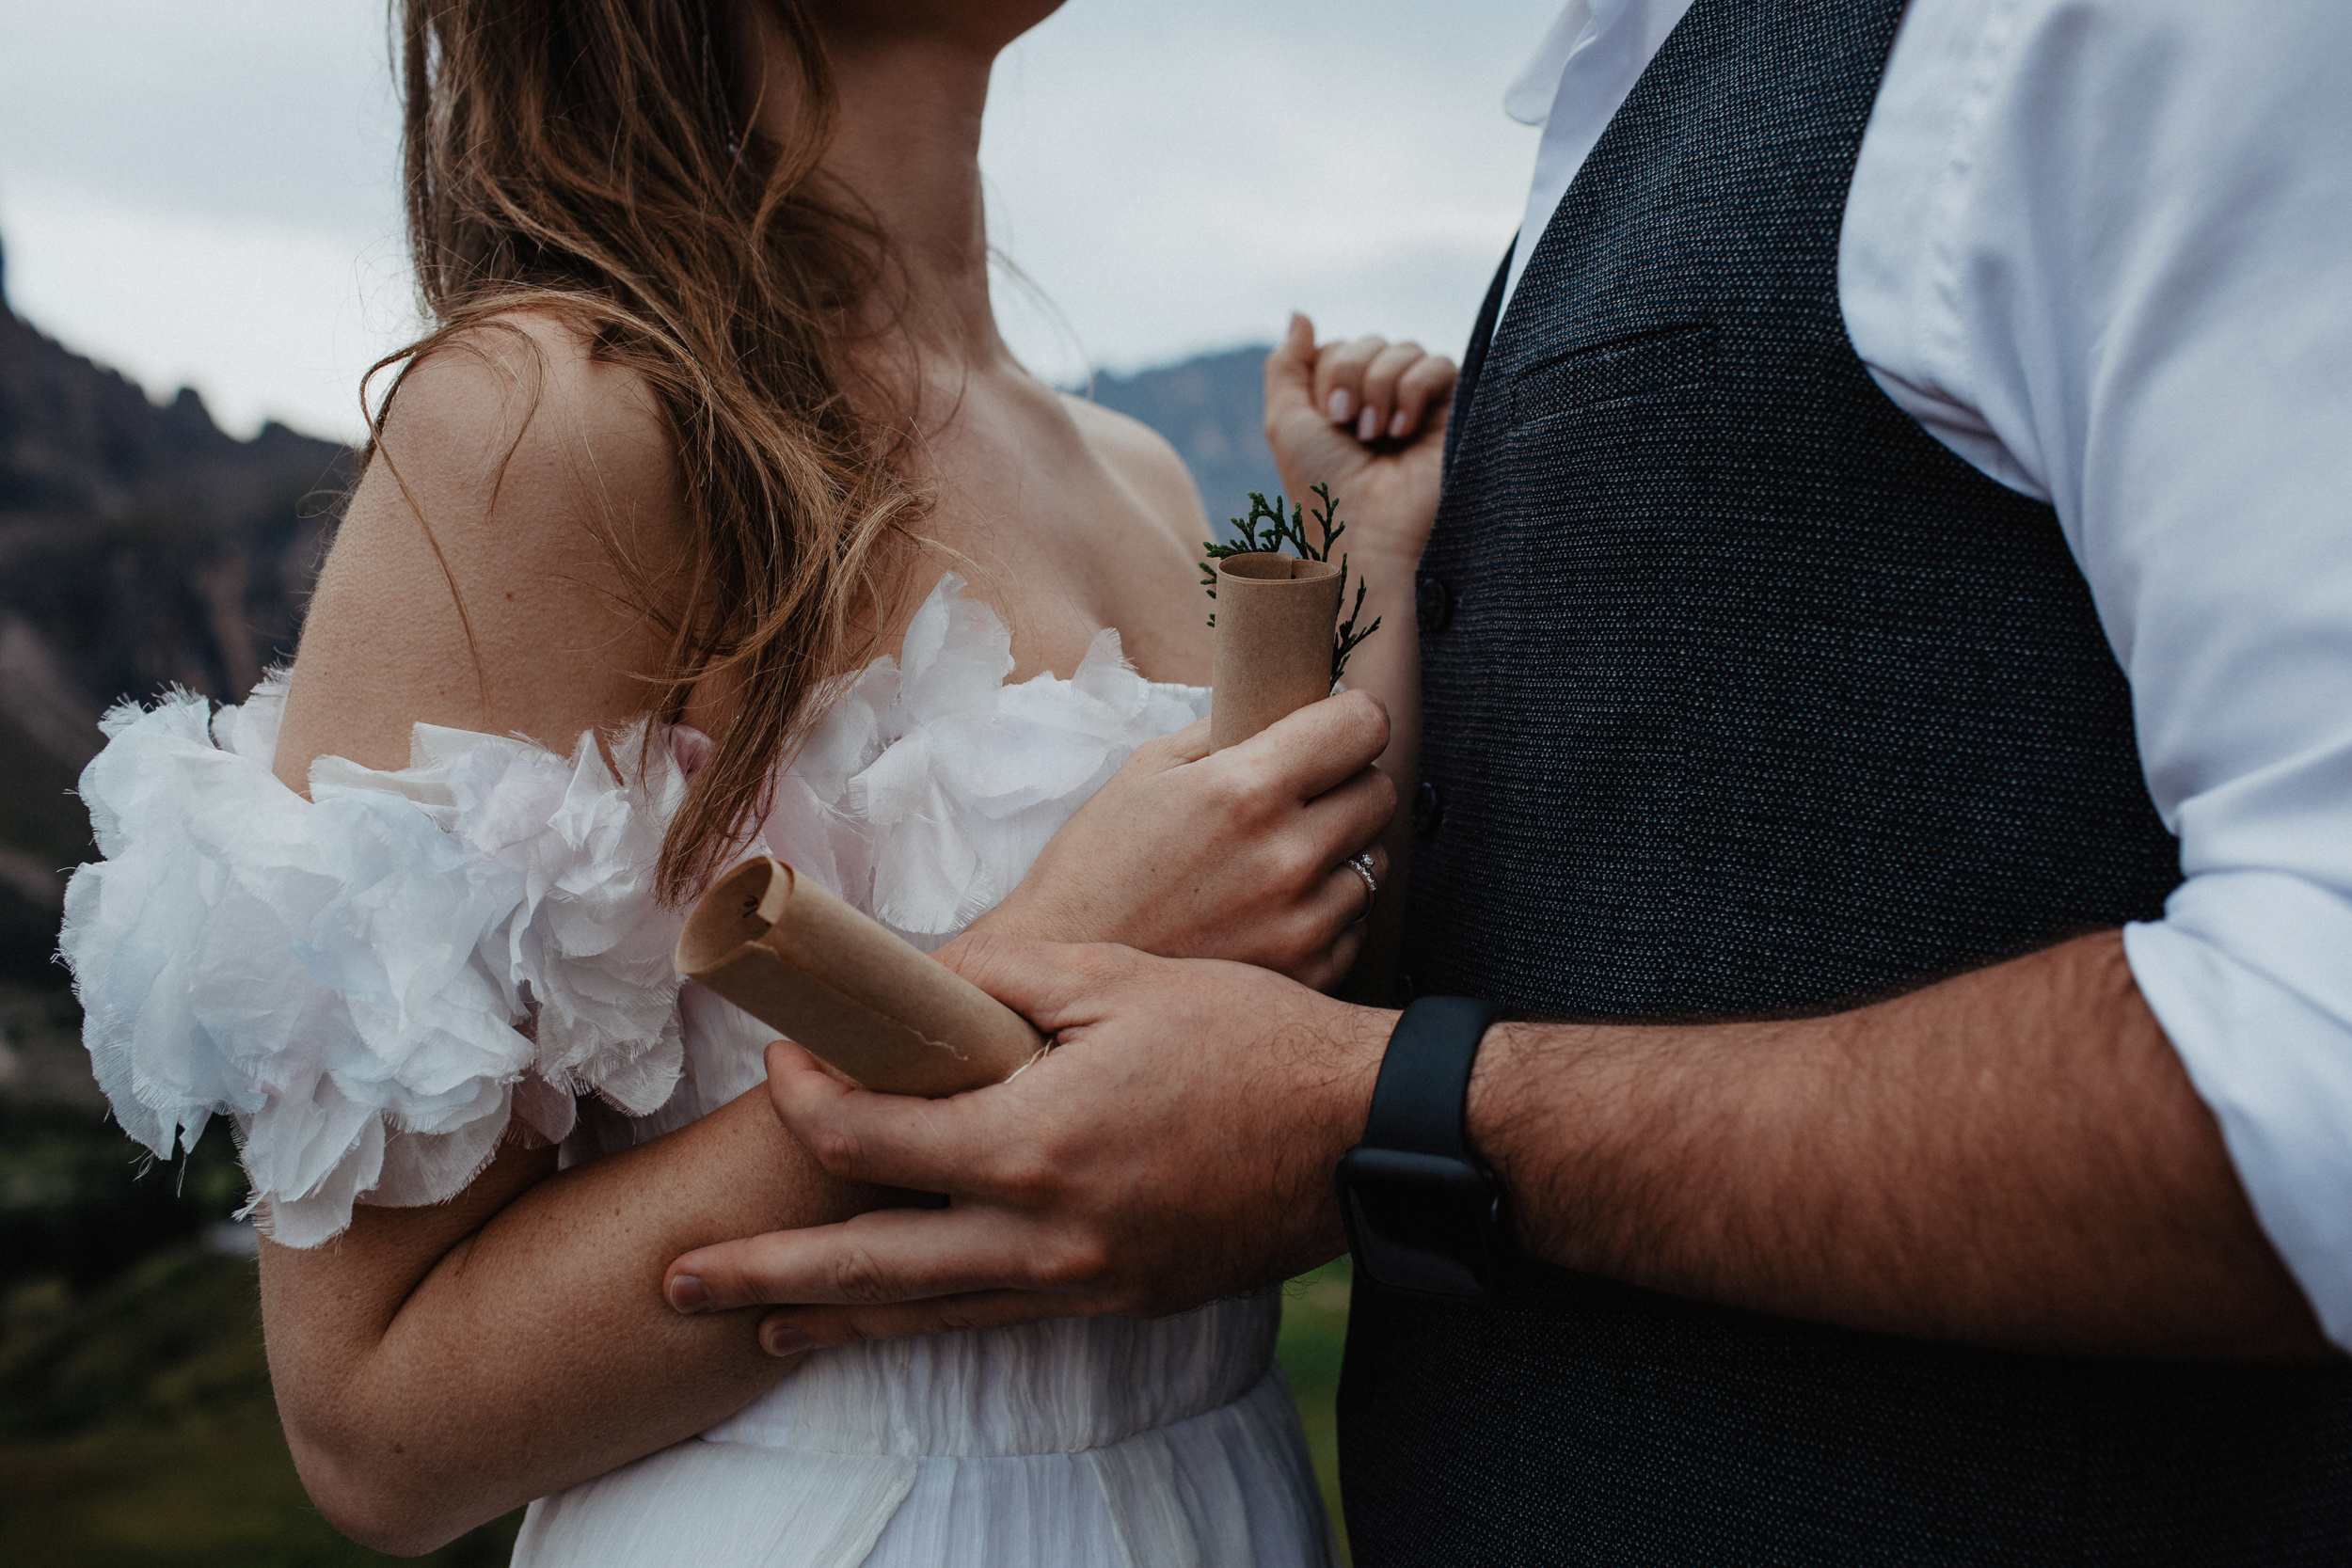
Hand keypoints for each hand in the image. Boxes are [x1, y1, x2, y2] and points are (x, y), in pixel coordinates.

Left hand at [662, 936, 1391, 1350]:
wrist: (1361, 1135)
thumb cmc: (1249, 1038)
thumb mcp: (1121, 978)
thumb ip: (1004, 984)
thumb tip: (916, 981)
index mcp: (1033, 1139)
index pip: (874, 1134)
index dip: (809, 1101)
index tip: (780, 1068)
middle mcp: (1042, 1230)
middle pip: (869, 1260)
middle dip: (763, 1269)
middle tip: (670, 1280)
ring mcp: (1080, 1278)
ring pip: (925, 1308)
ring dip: (828, 1312)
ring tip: (748, 1320)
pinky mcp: (1115, 1300)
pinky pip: (994, 1317)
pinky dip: (923, 1320)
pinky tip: (881, 1320)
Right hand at [951, 690, 1395, 991]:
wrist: (1062, 969)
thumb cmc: (1095, 867)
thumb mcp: (1146, 772)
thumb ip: (1226, 731)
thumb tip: (1287, 704)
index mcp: (1245, 790)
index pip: (1363, 726)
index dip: (1352, 718)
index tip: (1339, 724)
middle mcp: (1286, 854)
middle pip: (1379, 791)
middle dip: (1347, 782)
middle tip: (1302, 794)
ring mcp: (1302, 921)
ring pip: (1374, 859)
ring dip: (1341, 851)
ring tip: (1278, 859)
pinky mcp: (1309, 972)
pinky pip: (1356, 920)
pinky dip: (1328, 909)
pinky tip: (1272, 909)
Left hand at [1263, 313, 1456, 568]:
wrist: (1365, 533)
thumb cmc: (1322, 486)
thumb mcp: (1286, 422)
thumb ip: (1286, 364)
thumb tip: (1300, 314)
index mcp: (1345, 403)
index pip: (1340, 348)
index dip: (1329, 373)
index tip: (1328, 419)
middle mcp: (1383, 402)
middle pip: (1370, 343)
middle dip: (1352, 376)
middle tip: (1348, 425)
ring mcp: (1420, 408)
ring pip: (1404, 349)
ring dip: (1381, 386)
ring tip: (1376, 435)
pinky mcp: (1454, 415)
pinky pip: (1440, 365)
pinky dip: (1413, 390)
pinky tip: (1402, 432)